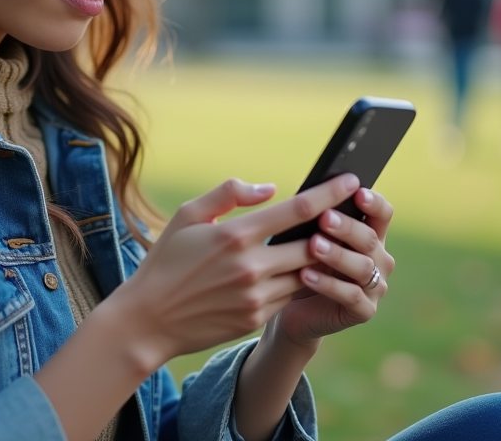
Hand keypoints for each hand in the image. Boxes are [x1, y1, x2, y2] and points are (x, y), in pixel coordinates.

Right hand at [110, 174, 363, 369]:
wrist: (148, 320)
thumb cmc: (165, 261)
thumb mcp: (187, 216)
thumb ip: (228, 194)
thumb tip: (270, 188)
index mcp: (235, 235)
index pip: (297, 210)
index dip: (330, 194)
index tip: (351, 180)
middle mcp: (251, 267)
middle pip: (314, 245)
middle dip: (336, 230)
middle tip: (351, 215)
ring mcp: (256, 296)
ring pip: (307, 274)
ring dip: (321, 259)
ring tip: (334, 242)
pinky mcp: (256, 319)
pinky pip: (290, 296)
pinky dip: (300, 281)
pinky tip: (303, 270)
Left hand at [271, 184, 395, 348]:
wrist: (291, 308)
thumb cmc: (299, 263)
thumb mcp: (307, 237)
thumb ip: (315, 218)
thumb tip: (308, 193)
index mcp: (370, 235)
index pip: (382, 214)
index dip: (373, 202)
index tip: (357, 192)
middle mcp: (379, 260)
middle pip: (370, 238)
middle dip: (346, 227)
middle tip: (324, 218)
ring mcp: (375, 287)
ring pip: (362, 267)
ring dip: (337, 254)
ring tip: (313, 245)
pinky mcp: (365, 311)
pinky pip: (351, 296)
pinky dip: (328, 285)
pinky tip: (306, 275)